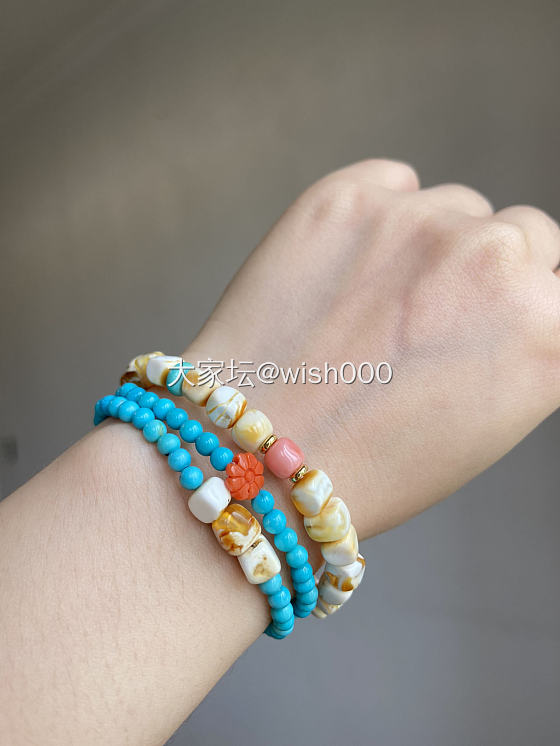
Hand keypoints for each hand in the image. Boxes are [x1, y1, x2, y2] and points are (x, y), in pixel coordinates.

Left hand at [184, 159, 559, 542]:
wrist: (257, 459)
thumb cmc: (373, 462)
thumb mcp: (491, 418)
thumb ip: (527, 344)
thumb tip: (526, 295)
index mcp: (550, 332)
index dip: (535, 306)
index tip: (500, 322)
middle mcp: (495, 260)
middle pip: (526, 234)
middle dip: (492, 273)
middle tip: (436, 320)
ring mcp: (417, 222)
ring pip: (460, 208)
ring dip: (436, 246)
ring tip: (378, 307)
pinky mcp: (345, 198)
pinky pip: (395, 182)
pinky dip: (383, 216)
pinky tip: (351, 270)